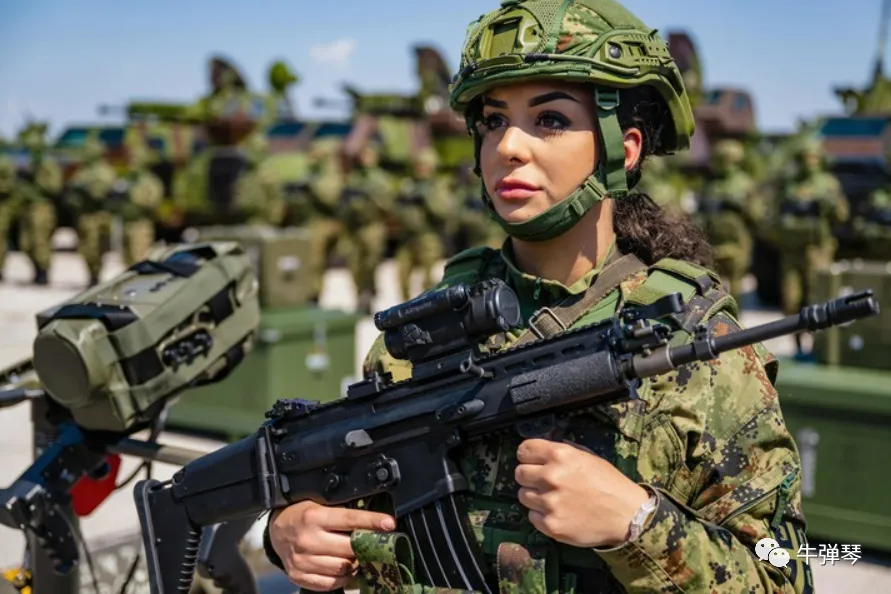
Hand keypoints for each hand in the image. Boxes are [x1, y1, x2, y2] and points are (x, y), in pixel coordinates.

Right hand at [269, 501, 395, 590]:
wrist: (276, 530)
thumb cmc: (302, 514)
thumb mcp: (319, 505)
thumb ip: (342, 513)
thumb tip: (373, 519)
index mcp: (314, 517)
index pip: (350, 520)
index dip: (372, 522)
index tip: (389, 524)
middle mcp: (307, 539)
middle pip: (349, 548)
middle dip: (365, 546)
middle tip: (372, 543)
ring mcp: (302, 560)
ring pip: (342, 568)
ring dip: (354, 563)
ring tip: (355, 555)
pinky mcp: (299, 576)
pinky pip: (330, 583)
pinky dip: (342, 578)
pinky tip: (343, 568)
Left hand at [515, 438, 649, 548]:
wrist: (628, 515)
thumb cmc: (609, 483)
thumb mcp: (587, 457)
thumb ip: (561, 452)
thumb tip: (541, 449)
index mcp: (560, 455)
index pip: (524, 450)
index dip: (527, 456)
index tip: (532, 462)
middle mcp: (551, 476)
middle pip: (519, 473)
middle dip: (529, 477)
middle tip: (543, 483)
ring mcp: (550, 502)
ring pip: (522, 496)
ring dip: (535, 497)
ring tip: (554, 499)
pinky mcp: (551, 525)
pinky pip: (532, 516)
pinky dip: (542, 516)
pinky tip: (559, 513)